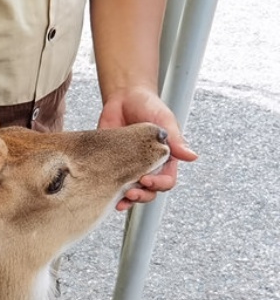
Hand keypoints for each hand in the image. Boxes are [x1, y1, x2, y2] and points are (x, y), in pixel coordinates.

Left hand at [98, 85, 197, 209]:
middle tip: (131, 192)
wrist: (124, 97)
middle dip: (142, 196)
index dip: (159, 185)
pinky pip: (112, 185)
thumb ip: (176, 140)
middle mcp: (148, 167)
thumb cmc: (148, 106)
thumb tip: (192, 157)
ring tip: (121, 201)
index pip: (167, 181)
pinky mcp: (112, 166)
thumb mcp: (165, 121)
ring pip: (132, 193)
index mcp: (165, 159)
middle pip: (150, 192)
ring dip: (128, 200)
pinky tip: (107, 197)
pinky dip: (111, 194)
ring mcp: (129, 169)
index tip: (147, 180)